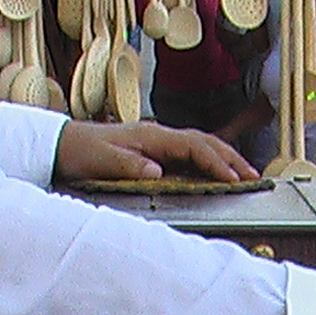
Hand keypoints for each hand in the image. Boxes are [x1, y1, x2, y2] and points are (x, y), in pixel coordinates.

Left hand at [53, 121, 254, 184]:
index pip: (193, 146)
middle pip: (203, 142)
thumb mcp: (102, 161)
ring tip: (243, 175)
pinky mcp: (152, 149)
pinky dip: (207, 160)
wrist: (62, 143)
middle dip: (230, 158)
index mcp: (150, 136)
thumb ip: (129, 167)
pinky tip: (215, 172)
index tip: (232, 179)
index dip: (215, 163)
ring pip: (199, 145)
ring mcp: (156, 140)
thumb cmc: (81, 151)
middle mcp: (157, 135)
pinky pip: (188, 152)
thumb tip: (157, 173)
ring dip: (223, 158)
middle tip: (253, 177)